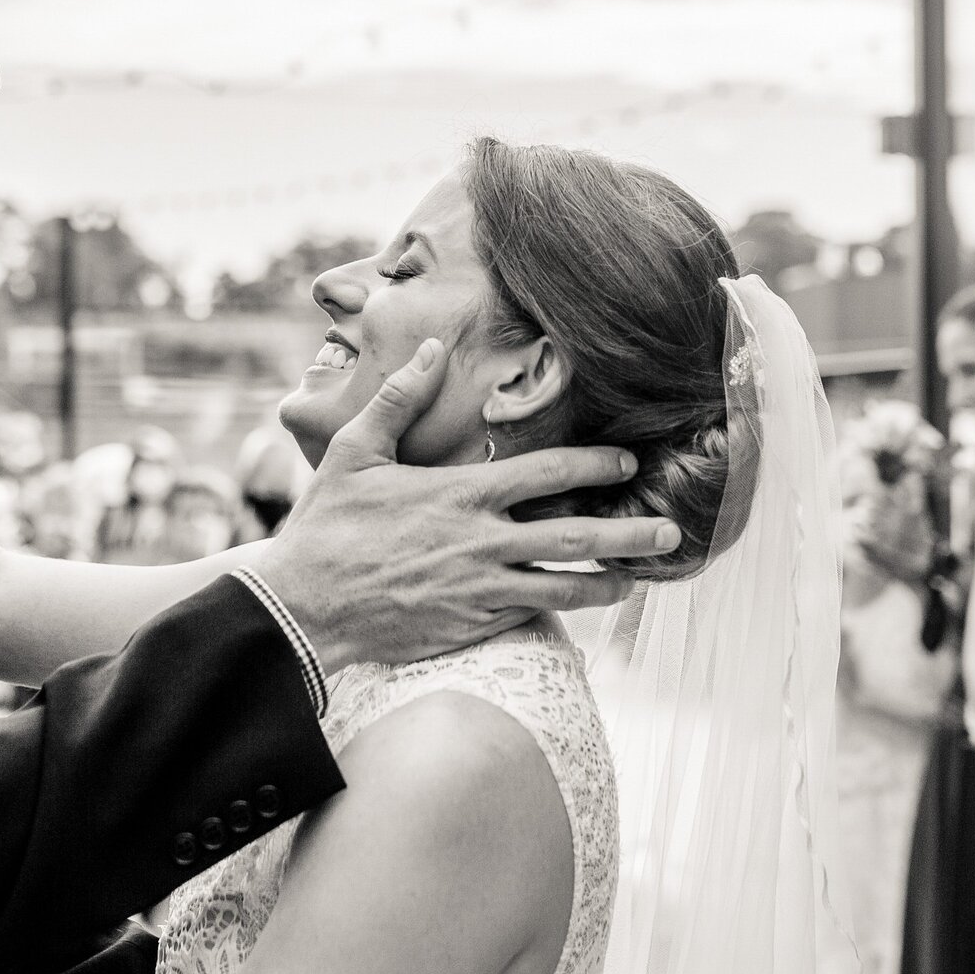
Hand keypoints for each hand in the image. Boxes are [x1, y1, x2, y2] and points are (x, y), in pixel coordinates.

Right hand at [253, 339, 674, 673]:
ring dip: (611, 579)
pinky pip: (532, 615)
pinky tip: (586, 605)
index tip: (628, 462)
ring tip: (645, 576)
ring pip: (564, 586)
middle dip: (628, 531)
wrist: (303, 605)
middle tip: (671, 529)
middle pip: (573, 535)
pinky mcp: (470, 624)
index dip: (594, 466)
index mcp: (459, 494)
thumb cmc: (326, 525)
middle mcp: (480, 542)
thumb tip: (433, 349)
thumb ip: (399, 398)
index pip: (545, 474)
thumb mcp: (353, 450)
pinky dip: (566, 609)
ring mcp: (479, 588)